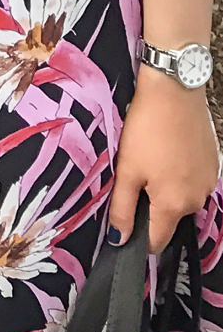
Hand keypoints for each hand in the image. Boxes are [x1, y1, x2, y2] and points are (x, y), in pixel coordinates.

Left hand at [108, 69, 219, 252]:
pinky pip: (192, 181)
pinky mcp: (212, 165)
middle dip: (150, 205)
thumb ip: (122, 208)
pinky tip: (166, 151)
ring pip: (181, 198)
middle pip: (169, 218)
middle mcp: (197, 199)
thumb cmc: (147, 128)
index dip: (137, 237)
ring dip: (165, 188)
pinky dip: (178, 173)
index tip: (125, 221)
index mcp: (174, 205)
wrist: (174, 91)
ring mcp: (208, 182)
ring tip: (149, 158)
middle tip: (134, 175)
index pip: (157, 240)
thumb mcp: (126, 169)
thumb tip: (119, 239)